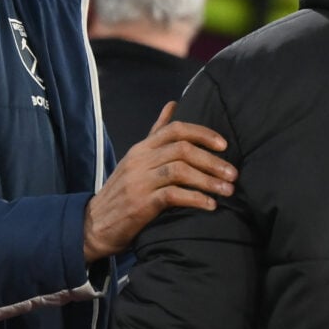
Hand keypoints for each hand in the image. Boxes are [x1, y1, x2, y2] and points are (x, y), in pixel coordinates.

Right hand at [82, 101, 236, 262]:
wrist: (96, 223)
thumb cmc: (123, 191)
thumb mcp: (136, 159)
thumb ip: (156, 134)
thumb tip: (173, 104)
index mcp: (141, 148)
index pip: (174, 129)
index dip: (202, 134)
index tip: (224, 145)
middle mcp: (139, 160)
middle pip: (181, 149)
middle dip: (212, 161)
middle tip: (232, 174)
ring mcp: (139, 181)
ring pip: (180, 170)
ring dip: (208, 180)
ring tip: (227, 190)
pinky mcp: (141, 203)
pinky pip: (173, 195)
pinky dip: (195, 199)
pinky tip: (210, 205)